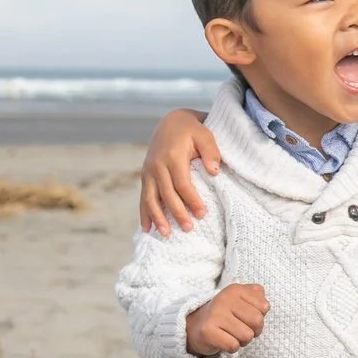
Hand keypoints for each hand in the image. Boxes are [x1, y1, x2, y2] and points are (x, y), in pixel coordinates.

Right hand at [139, 109, 220, 235]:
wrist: (171, 122)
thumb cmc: (192, 130)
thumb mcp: (205, 134)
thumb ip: (211, 152)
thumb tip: (214, 172)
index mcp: (173, 156)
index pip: (182, 184)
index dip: (191, 200)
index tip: (202, 214)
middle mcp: (157, 165)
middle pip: (166, 194)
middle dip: (176, 213)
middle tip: (188, 229)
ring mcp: (148, 171)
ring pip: (150, 198)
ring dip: (157, 217)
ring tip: (165, 234)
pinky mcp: (145, 175)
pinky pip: (143, 197)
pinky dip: (144, 213)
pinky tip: (147, 229)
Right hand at [185, 284, 266, 356]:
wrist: (195, 326)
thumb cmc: (225, 314)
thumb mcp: (241, 299)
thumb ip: (257, 294)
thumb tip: (265, 305)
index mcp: (235, 289)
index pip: (264, 307)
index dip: (260, 316)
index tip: (246, 317)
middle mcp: (224, 298)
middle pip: (257, 322)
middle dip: (253, 331)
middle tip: (240, 329)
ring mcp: (215, 314)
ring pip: (247, 336)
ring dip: (242, 341)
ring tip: (231, 335)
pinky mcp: (207, 331)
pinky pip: (233, 346)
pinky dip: (231, 348)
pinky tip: (223, 341)